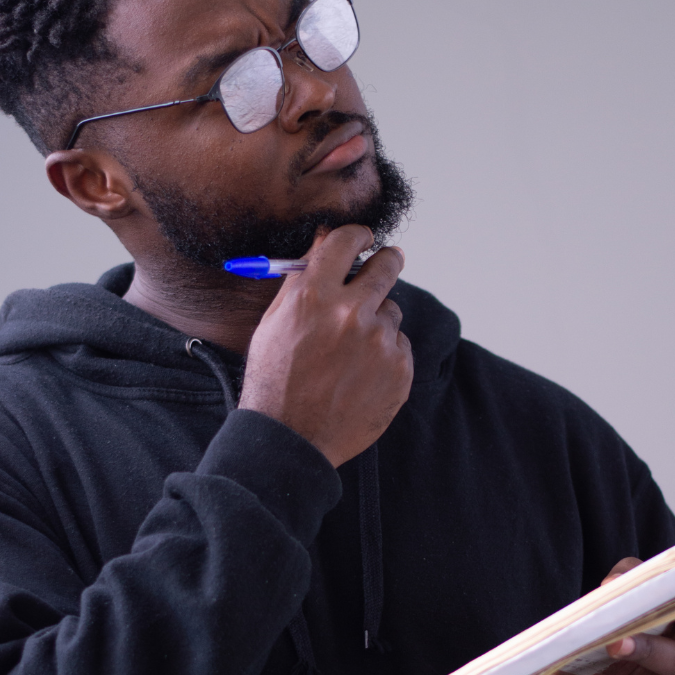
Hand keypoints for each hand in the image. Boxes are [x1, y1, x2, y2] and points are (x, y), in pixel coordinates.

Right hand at [238, 225, 412, 466]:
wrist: (290, 439)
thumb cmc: (275, 379)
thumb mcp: (275, 322)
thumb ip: (302, 278)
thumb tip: (325, 239)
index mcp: (313, 295)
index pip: (347, 241)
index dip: (358, 235)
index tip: (364, 237)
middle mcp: (351, 313)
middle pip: (386, 265)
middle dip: (386, 260)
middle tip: (386, 261)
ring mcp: (379, 342)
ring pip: (391, 310)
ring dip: (376, 320)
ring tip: (350, 350)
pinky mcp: (399, 368)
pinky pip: (398, 344)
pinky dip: (385, 353)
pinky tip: (360, 373)